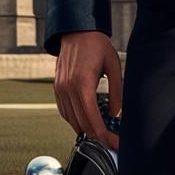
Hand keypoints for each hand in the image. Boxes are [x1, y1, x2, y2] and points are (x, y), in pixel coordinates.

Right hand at [54, 31, 121, 150]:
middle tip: (112, 140)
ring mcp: (60, 89)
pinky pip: (64, 111)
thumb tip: (117, 113)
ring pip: (72, 120)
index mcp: (83, 84)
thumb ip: (116, 91)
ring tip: (101, 132)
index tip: (115, 144)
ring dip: (86, 129)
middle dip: (97, 136)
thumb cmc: (96, 44)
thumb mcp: (113, 65)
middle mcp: (68, 89)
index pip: (92, 120)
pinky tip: (85, 119)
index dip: (104, 136)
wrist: (76, 29)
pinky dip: (75, 119)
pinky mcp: (57, 87)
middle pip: (82, 124)